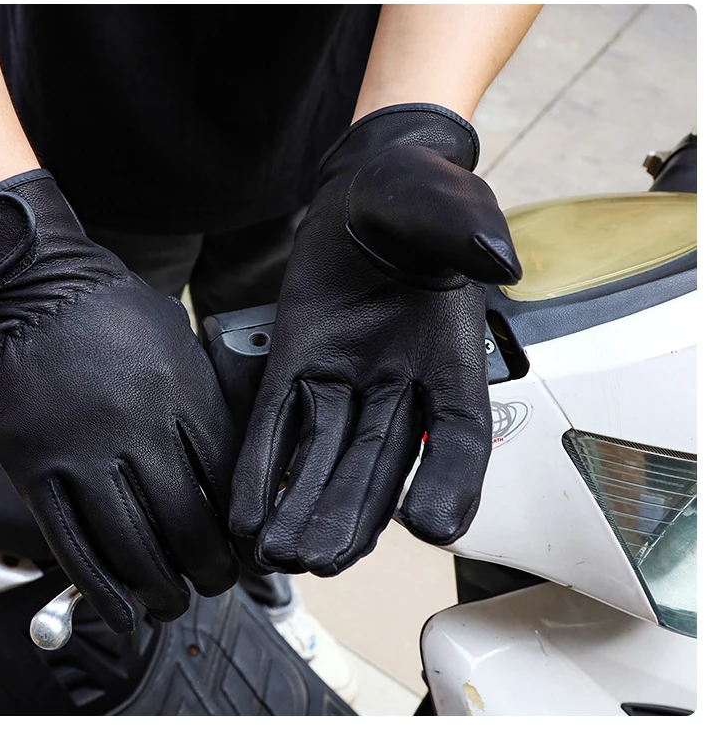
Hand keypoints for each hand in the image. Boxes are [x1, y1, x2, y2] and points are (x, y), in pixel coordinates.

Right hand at [0, 169, 238, 627]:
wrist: (23, 279)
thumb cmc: (102, 306)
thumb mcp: (176, 340)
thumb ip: (202, 403)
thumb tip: (231, 470)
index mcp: (178, 393)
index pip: (224, 486)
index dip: (238, 532)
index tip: (243, 552)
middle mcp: (134, 429)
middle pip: (185, 528)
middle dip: (207, 572)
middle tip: (212, 584)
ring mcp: (80, 453)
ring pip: (132, 548)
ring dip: (159, 589)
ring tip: (171, 602)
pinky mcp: (36, 471)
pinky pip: (73, 546)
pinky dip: (101, 592)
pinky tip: (121, 614)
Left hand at [231, 104, 520, 574]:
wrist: (369, 187)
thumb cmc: (417, 199)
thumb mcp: (447, 203)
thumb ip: (468, 230)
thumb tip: (497, 257)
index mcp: (452, 360)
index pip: (460, 435)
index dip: (451, 483)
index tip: (433, 526)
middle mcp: (400, 388)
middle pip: (380, 466)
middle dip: (351, 515)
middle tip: (324, 557)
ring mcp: (344, 386)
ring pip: (325, 461)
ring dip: (302, 510)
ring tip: (281, 555)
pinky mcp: (296, 372)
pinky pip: (276, 430)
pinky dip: (261, 473)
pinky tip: (246, 517)